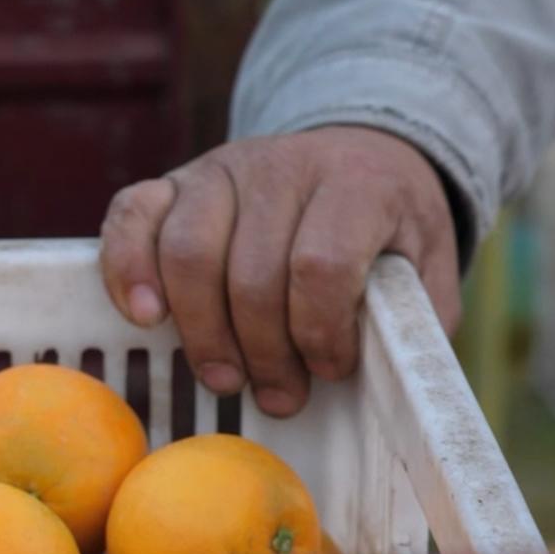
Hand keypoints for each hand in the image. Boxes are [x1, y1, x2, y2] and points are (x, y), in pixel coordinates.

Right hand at [99, 125, 460, 417]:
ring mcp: (220, 168)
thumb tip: (380, 377)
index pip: (321, 264)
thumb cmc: (388, 233)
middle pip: (250, 272)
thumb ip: (410, 317)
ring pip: (188, 253)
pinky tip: (147, 316)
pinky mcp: (174, 180)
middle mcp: (282, 165)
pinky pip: (132, 216)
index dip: (320, 331)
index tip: (332, 368)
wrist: (358, 157)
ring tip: (225, 377)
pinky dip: (128, 270)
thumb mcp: (426, 269)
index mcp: (356, 182)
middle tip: (280, 396)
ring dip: (201, 332)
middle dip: (262, 352)